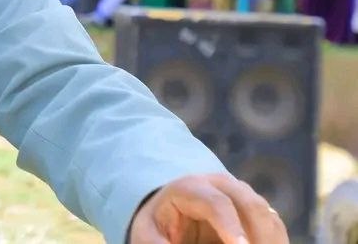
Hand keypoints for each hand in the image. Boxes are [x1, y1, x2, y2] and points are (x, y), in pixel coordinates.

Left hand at [130, 173, 286, 242]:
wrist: (169, 213)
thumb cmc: (157, 225)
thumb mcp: (147, 234)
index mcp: (190, 187)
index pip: (217, 203)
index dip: (231, 227)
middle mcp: (220, 184)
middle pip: (250, 204)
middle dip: (258, 236)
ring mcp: (241, 194)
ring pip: (267, 214)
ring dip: (269, 239)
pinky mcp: (255, 208)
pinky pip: (274, 225)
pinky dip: (275, 241)